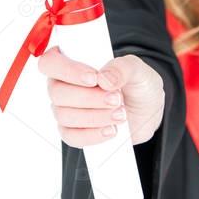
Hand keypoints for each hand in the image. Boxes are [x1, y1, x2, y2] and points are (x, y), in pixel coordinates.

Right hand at [36, 45, 164, 148]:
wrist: (148, 110)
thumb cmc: (137, 84)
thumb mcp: (137, 70)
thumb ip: (123, 68)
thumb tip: (104, 78)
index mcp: (71, 62)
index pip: (50, 62)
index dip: (67, 70)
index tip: (93, 78)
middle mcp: (63, 85)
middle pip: (57, 93)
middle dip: (89, 98)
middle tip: (116, 99)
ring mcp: (65, 109)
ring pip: (64, 115)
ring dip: (94, 117)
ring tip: (121, 114)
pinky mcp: (73, 131)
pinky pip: (71, 137)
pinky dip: (92, 135)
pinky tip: (111, 130)